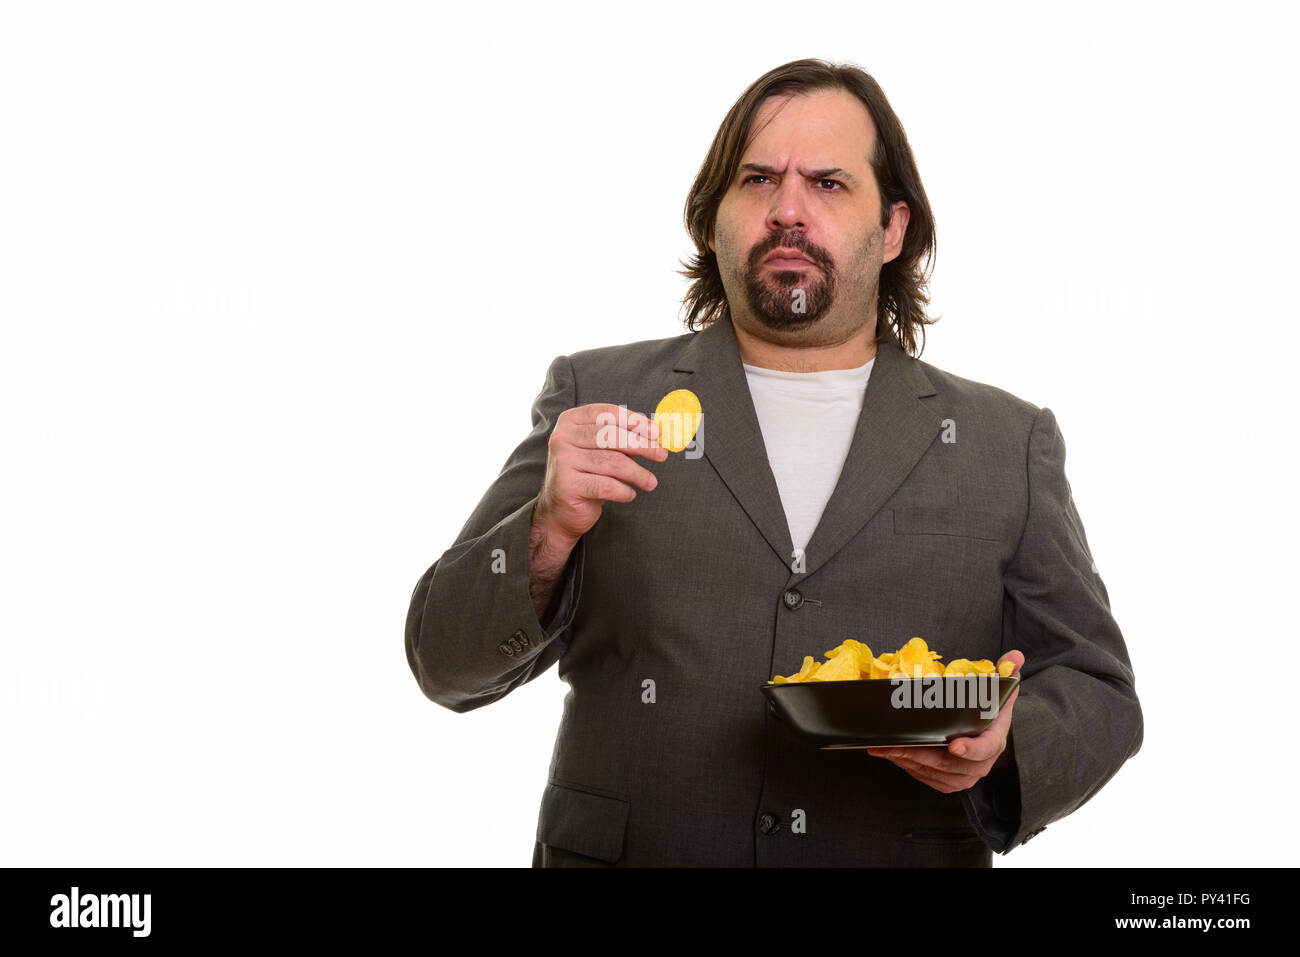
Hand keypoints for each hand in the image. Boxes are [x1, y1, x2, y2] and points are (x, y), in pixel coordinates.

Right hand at [533, 403, 667, 547]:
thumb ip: (623, 440)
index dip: (634, 420)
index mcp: (570, 421)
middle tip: (662, 455)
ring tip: (651, 482)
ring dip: (638, 473)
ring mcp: (562, 461)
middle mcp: (562, 437)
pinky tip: (630, 494)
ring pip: (612, 462)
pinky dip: (624, 491)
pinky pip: (606, 485)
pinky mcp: (567, 485)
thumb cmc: (586, 476)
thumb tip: (655, 435)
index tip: (657, 432)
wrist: (561, 510)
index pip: (606, 413)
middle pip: (610, 436)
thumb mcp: (602, 452)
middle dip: (642, 445)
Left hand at [866, 651, 1023, 792]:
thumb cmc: (988, 713)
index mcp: (994, 741)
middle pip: (949, 764)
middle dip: (920, 754)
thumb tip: (1015, 655)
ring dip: (907, 761)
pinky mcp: (949, 783)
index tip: (954, 745)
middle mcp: (981, 763)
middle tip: (896, 743)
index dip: (970, 749)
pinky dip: (908, 767)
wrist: (985, 737)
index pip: (985, 748)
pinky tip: (892, 754)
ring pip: (933, 772)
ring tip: (885, 748)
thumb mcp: (999, 692)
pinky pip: (926, 778)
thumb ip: (1006, 673)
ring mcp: (965, 776)